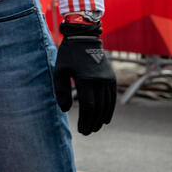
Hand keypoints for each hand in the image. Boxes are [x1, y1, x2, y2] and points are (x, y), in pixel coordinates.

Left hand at [52, 19, 116, 134]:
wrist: (85, 38)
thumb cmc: (68, 55)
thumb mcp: (59, 70)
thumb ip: (61, 90)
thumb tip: (64, 110)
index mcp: (85, 79)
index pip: (88, 106)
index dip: (85, 120)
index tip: (81, 130)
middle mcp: (99, 80)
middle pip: (99, 109)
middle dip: (93, 123)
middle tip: (87, 133)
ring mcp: (108, 79)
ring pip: (107, 105)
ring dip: (102, 119)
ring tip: (95, 128)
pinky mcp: (112, 78)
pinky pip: (112, 98)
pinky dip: (109, 110)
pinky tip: (105, 119)